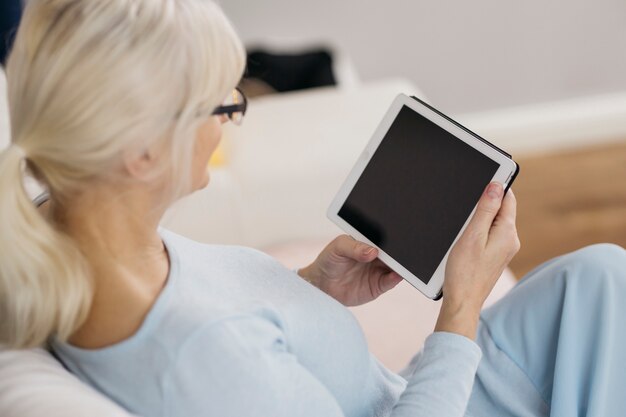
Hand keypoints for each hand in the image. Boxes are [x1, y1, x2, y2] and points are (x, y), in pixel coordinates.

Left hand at [298, 235, 402, 305]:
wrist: (321, 284)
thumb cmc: (329, 260)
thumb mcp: (338, 247)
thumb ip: (354, 247)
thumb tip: (372, 251)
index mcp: (370, 243)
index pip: (385, 239)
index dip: (393, 237)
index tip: (399, 236)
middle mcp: (378, 256)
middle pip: (394, 253)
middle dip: (401, 251)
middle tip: (406, 249)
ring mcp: (379, 271)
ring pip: (396, 267)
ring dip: (402, 265)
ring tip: (406, 263)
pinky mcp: (378, 286)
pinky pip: (390, 281)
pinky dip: (395, 278)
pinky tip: (397, 275)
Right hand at [435, 182, 519, 338]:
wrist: (463, 302)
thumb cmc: (464, 272)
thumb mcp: (472, 235)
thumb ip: (485, 210)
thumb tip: (496, 186)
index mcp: (508, 233)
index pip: (508, 198)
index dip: (496, 186)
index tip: (483, 178)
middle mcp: (511, 240)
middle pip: (502, 209)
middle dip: (485, 203)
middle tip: (467, 207)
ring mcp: (505, 249)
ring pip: (494, 222)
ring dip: (480, 218)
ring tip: (464, 229)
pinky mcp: (496, 256)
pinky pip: (490, 234)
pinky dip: (479, 230)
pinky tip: (466, 240)